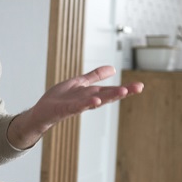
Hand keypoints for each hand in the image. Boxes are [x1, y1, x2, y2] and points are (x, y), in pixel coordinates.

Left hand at [6, 65, 143, 149]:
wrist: (40, 113)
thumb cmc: (59, 99)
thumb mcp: (79, 83)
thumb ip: (94, 76)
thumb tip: (112, 68)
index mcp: (90, 94)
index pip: (110, 90)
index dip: (125, 88)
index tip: (141, 86)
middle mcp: (86, 101)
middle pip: (106, 95)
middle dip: (121, 91)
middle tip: (137, 88)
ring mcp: (76, 106)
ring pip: (94, 100)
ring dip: (108, 96)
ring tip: (122, 91)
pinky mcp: (64, 110)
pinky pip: (76, 107)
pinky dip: (86, 104)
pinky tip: (95, 100)